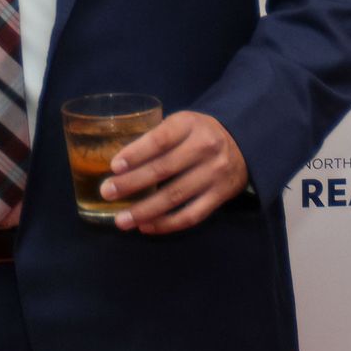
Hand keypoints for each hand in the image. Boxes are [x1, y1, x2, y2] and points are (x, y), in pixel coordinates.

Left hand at [99, 110, 249, 233]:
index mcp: (190, 124)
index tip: (114, 166)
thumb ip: (157, 137)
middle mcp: (205, 148)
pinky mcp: (221, 196)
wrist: (243, 144)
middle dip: (131, 183)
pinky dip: (167, 223)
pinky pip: (191, 215)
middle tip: (107, 192)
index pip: (160, 139)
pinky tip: (147, 226)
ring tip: (122, 220)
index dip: (136, 153)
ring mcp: (214, 173)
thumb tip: (119, 164)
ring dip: (145, 210)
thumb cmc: (199, 133)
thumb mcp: (182, 123)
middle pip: (163, 169)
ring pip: (175, 196)